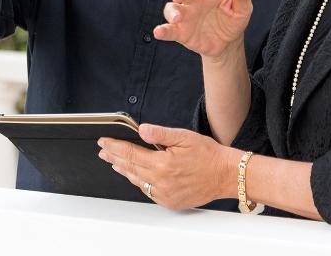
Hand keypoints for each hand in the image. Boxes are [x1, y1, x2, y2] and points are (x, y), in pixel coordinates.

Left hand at [98, 124, 238, 208]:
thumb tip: (142, 130)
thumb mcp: (184, 136)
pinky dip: (139, 182)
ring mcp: (165, 194)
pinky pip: (148, 191)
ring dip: (124, 170)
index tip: (104, 142)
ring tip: (114, 162)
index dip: (115, 146)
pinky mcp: (170, 201)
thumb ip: (160, 134)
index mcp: (163, 164)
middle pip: (130, 168)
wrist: (227, 175)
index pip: (130, 153)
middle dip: (114, 157)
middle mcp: (161, 182)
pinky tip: (135, 176)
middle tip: (103, 151)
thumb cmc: (209, 155)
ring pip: (137, 181)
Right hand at [154, 0, 252, 62]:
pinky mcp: (180, 31)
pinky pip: (168, 29)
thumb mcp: (242, 10)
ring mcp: (185, 15)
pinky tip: (159, 32)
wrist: (226, 43)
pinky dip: (162, 30)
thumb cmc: (232, 20)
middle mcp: (194, 0)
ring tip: (176, 18)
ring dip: (171, 11)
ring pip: (172, 8)